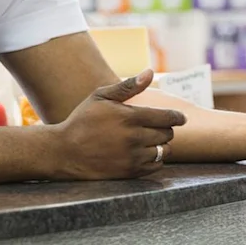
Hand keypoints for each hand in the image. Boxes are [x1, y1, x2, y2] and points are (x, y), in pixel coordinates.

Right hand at [48, 69, 186, 179]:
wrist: (65, 151)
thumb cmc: (83, 120)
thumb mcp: (101, 97)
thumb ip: (128, 86)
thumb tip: (150, 72)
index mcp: (131, 117)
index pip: (168, 117)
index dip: (178, 117)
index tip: (181, 118)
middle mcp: (135, 138)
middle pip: (168, 134)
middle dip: (165, 129)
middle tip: (156, 128)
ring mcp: (133, 157)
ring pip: (164, 150)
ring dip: (160, 145)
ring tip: (149, 141)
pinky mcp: (130, 172)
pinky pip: (156, 166)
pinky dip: (155, 160)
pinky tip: (144, 154)